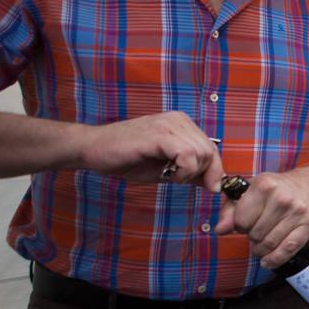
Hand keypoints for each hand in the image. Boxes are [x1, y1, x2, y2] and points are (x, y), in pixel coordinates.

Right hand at [76, 111, 223, 190]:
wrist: (92, 149)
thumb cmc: (127, 159)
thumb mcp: (165, 169)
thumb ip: (190, 172)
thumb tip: (215, 184)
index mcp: (182, 124)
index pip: (212, 148)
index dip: (216, 170)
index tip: (211, 188)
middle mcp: (178, 120)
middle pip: (210, 151)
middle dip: (202, 173)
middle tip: (179, 180)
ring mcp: (168, 124)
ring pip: (202, 152)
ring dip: (190, 172)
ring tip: (169, 175)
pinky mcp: (157, 134)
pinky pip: (186, 154)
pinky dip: (183, 170)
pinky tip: (168, 175)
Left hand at [215, 166, 308, 267]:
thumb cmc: (280, 188)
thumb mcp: (252, 190)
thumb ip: (231, 209)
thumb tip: (220, 230)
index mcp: (264, 185)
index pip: (241, 220)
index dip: (240, 225)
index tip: (246, 223)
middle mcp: (282, 197)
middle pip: (255, 234)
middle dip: (252, 238)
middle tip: (257, 232)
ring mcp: (298, 211)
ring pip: (270, 243)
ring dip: (262, 250)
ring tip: (261, 246)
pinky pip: (288, 248)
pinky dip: (275, 259)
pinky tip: (268, 261)